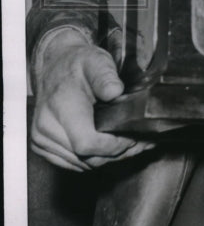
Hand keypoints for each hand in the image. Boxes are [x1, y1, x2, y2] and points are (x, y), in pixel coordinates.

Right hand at [30, 30, 154, 171]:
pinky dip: (93, 159)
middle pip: (87, 158)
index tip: (131, 136)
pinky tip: (111, 148)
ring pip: (82, 164)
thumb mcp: (96, 61)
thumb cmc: (77, 63)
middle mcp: (47, 127)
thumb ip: (106, 76)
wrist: (55, 66)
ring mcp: (42, 140)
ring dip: (107, 159)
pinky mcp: (43, 147)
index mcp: (60, 106)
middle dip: (117, 154)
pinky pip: (73, 163)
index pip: (86, 143)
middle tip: (140, 142)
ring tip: (130, 145)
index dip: (113, 146)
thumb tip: (115, 92)